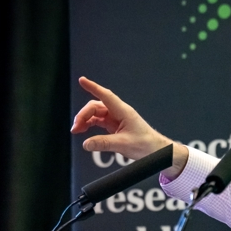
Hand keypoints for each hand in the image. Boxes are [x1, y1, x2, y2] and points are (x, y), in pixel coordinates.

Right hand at [71, 76, 188, 178]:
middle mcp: (119, 112)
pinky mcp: (114, 126)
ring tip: (76, 130)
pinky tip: (83, 130)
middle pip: (96, 106)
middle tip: (75, 128)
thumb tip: (86, 144)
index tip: (82, 80)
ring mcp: (116, 118)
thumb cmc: (146, 144)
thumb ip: (103, 143)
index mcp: (124, 112)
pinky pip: (98, 121)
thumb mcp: (123, 144)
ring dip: (85, 120)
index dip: (93, 87)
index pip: (106, 96)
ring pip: (95, 114)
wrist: (156, 150)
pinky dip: (89, 124)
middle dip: (83, 114)